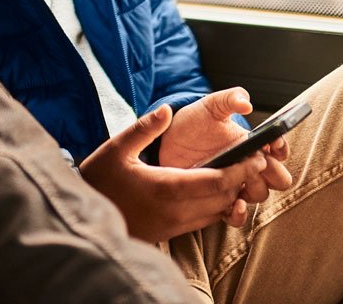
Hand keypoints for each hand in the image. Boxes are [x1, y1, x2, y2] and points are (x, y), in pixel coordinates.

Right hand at [78, 104, 277, 241]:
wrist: (85, 214)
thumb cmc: (100, 178)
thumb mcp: (117, 146)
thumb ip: (145, 128)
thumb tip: (167, 109)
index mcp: (166, 187)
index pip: (216, 181)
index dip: (240, 170)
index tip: (255, 156)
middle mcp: (175, 210)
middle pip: (222, 198)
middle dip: (242, 181)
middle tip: (256, 163)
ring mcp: (173, 224)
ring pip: (216, 212)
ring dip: (231, 195)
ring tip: (241, 175)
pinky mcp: (170, 232)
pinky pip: (203, 220)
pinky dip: (216, 206)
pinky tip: (217, 191)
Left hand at [159, 89, 292, 202]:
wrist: (168, 139)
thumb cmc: (194, 121)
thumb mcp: (212, 106)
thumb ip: (230, 98)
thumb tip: (246, 103)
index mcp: (252, 144)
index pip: (279, 150)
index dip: (280, 147)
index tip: (272, 143)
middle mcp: (248, 166)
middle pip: (278, 178)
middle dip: (273, 173)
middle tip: (258, 162)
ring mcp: (235, 184)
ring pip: (259, 195)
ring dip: (255, 189)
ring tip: (242, 179)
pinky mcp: (219, 199)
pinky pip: (237, 216)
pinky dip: (240, 214)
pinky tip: (236, 204)